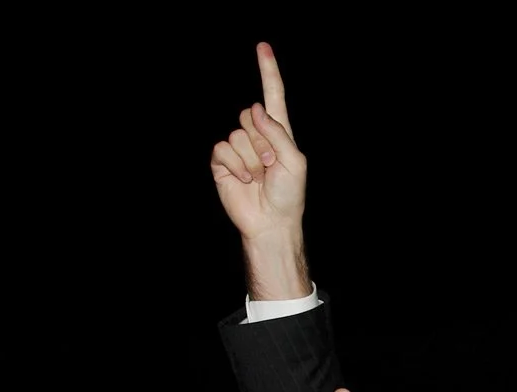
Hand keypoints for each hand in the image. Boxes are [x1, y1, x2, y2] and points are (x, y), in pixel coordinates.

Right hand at [210, 44, 305, 244]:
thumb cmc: (289, 194)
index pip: (272, 95)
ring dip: (251, 158)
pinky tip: (244, 179)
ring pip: (237, 134)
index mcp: (278, 131)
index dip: (268, 71)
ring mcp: (238, 147)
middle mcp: (257, 135)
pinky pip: (223, 148)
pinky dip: (236, 165)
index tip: (262, 46)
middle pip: (249, 116)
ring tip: (260, 176)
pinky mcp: (222, 160)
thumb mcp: (294, 162)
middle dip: (263, 142)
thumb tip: (254, 108)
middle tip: (271, 166)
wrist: (271, 221)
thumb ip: (278, 133)